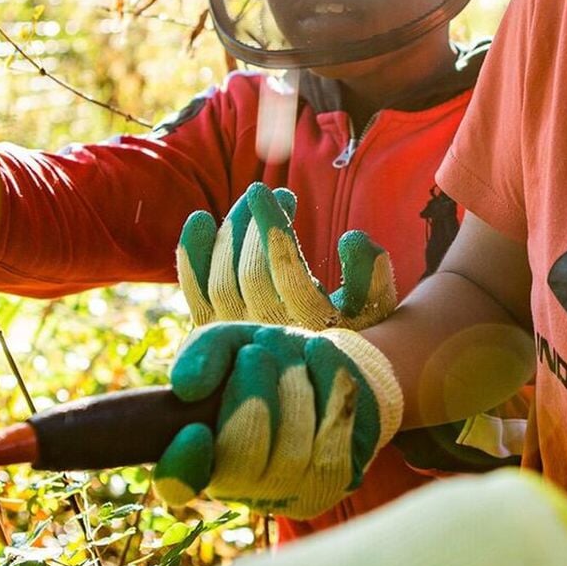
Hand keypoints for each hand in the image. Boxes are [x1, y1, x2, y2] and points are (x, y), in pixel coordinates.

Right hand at [151, 322, 401, 519]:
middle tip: (254, 353)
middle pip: (242, 461)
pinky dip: (328, 388)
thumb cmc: (263, 356)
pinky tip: (315, 353)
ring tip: (283, 345)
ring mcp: (288, 490)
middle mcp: (238, 486)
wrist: (321, 360)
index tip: (195, 432)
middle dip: (251, 398)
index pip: (178, 483)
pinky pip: (334, 442)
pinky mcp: (335, 479)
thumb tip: (188, 387)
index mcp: (197, 458)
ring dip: (290, 386)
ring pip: (291, 453)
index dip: (183, 468)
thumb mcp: (225, 343)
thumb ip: (202, 356)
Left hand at [176, 182, 397, 329]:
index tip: (272, 191)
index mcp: (312, 331)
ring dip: (229, 234)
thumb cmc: (352, 330)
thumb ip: (370, 272)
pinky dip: (192, 258)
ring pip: (221, 282)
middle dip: (253, 226)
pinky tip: (199, 219)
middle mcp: (270, 340)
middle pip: (249, 274)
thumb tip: (351, 237)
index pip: (287, 275)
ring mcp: (238, 341)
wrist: (320, 374)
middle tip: (262, 192)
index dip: (275, 230)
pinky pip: (195, 296)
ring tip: (246, 203)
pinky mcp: (215, 337)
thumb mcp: (374, 305)